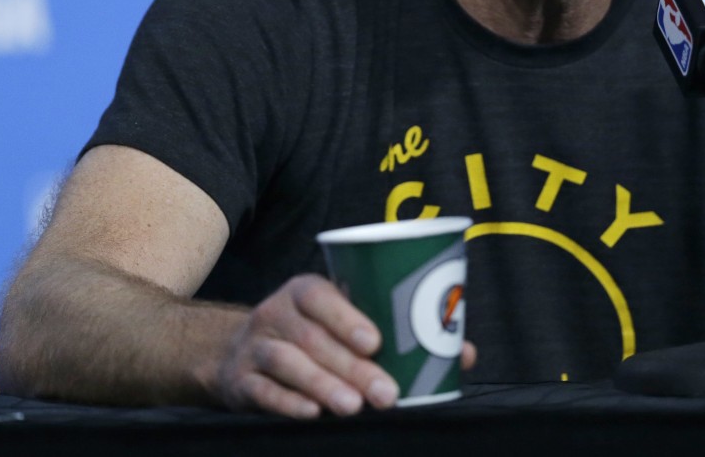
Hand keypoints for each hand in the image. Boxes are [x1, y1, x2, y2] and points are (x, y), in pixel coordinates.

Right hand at [213, 274, 476, 417]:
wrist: (242, 353)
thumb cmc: (316, 334)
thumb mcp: (345, 321)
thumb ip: (398, 332)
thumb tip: (464, 353)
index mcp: (306, 291)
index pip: (322, 297)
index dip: (347, 317)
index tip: (377, 342)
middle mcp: (276, 313)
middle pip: (313, 339)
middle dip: (352, 368)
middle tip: (386, 393)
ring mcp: (255, 347)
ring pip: (287, 363)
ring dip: (322, 385)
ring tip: (352, 407)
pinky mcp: (240, 381)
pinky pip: (262, 391)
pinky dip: (286, 403)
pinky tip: (311, 414)